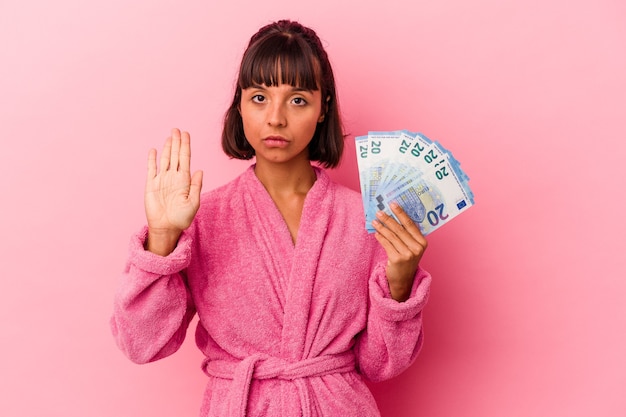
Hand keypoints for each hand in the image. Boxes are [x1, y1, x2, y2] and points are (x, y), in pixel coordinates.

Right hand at [144, 128, 202, 254]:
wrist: (166, 228)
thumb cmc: (182, 218)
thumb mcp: (193, 203)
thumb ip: (197, 186)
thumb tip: (200, 170)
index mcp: (184, 180)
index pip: (185, 159)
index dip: (186, 146)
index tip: (186, 134)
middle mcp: (173, 177)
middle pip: (175, 155)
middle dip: (176, 142)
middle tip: (177, 129)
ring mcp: (162, 180)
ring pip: (164, 159)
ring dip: (167, 147)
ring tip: (170, 136)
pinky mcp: (151, 184)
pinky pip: (151, 169)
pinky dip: (152, 159)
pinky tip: (153, 150)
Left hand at [372, 202, 427, 301]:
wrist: (403, 280)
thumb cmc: (406, 260)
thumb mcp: (412, 247)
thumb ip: (407, 234)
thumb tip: (394, 216)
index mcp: (422, 243)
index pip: (410, 224)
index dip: (401, 213)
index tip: (393, 204)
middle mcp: (417, 248)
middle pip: (400, 229)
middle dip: (388, 218)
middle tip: (380, 211)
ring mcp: (407, 254)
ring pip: (391, 236)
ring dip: (382, 227)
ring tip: (375, 221)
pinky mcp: (397, 259)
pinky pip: (386, 244)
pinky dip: (380, 237)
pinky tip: (376, 232)